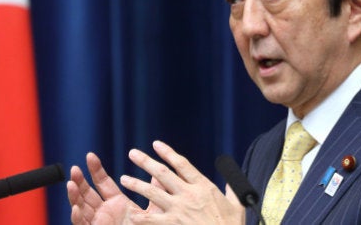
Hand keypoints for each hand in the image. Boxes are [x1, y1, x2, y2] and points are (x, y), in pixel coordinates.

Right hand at [67, 152, 161, 223]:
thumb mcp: (152, 211)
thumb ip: (154, 192)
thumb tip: (159, 173)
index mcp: (117, 203)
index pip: (103, 182)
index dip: (95, 170)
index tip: (90, 156)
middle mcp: (105, 211)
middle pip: (88, 193)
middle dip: (80, 180)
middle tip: (75, 168)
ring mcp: (98, 223)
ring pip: (81, 207)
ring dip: (75, 196)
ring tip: (71, 184)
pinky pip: (82, 224)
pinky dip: (78, 217)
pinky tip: (75, 208)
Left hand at [119, 140, 244, 224]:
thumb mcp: (237, 205)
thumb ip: (232, 189)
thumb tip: (232, 178)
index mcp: (203, 187)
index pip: (182, 164)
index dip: (168, 152)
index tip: (156, 144)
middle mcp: (189, 194)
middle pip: (162, 173)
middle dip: (145, 161)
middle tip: (132, 154)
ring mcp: (179, 209)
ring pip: (152, 192)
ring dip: (136, 185)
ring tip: (124, 179)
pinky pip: (151, 220)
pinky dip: (140, 218)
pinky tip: (131, 214)